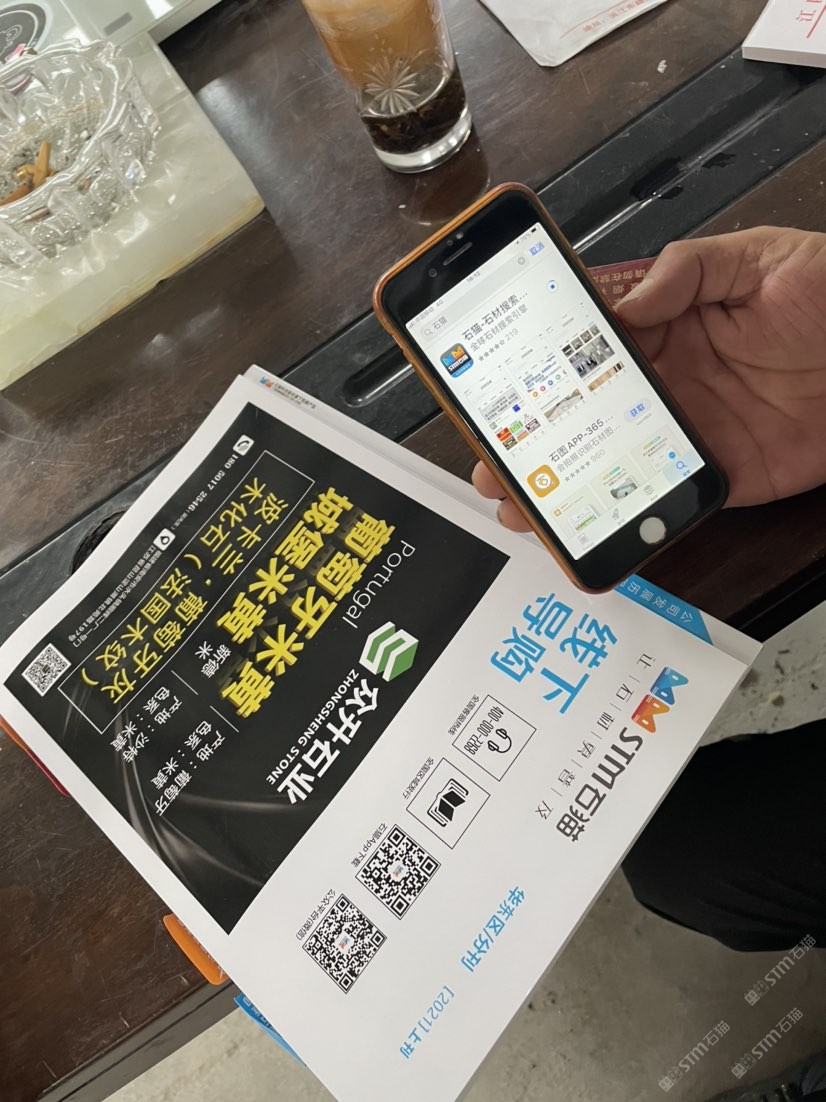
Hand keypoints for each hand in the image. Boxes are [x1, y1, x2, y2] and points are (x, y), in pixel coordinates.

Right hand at [473, 226, 825, 527]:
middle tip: (491, 459)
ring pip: (608, 462)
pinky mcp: (716, 475)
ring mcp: (687, 432)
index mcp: (668, 325)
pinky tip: (586, 528)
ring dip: (561, 486)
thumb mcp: (761, 258)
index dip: (541, 366)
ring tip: (519, 507)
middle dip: (531, 438)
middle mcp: (667, 382)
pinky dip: (623, 519)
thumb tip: (628, 302)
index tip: (499, 384)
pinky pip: (661, 500)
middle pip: (582, 413)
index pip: (587, 346)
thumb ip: (690, 270)